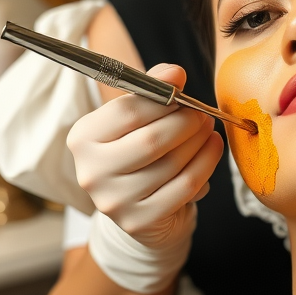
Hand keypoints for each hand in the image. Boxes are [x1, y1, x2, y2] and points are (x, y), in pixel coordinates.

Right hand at [66, 63, 223, 251]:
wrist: (138, 206)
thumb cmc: (137, 150)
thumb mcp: (136, 118)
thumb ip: (154, 89)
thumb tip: (174, 73)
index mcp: (83, 138)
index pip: (127, 111)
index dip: (162, 97)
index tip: (182, 91)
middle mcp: (91, 172)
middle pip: (152, 140)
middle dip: (186, 123)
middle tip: (203, 115)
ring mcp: (113, 201)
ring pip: (172, 164)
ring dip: (199, 143)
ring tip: (208, 130)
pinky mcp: (138, 221)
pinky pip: (184, 187)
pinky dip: (205, 165)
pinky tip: (212, 150)